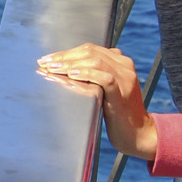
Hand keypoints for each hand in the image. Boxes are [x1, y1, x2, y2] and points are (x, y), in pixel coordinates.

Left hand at [34, 43, 160, 162]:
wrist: (137, 133)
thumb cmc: (118, 113)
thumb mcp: (107, 89)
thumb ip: (95, 76)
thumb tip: (67, 69)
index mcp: (121, 62)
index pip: (90, 49)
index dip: (67, 53)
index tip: (48, 59)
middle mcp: (124, 65)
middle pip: (90, 52)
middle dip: (64, 56)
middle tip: (45, 63)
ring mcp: (125, 78)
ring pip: (95, 61)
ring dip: (70, 64)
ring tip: (53, 69)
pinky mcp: (122, 91)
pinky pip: (104, 77)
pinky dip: (87, 73)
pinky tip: (72, 75)